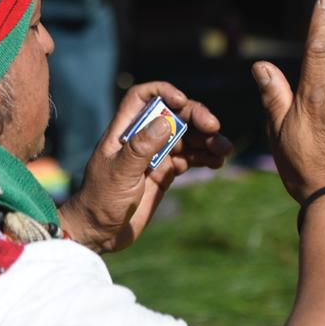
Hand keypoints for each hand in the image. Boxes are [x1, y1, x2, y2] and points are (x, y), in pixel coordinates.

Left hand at [60, 82, 232, 252]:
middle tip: (214, 128)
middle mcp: (141, 139)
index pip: (142, 98)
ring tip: (224, 150)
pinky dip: (204, 157)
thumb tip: (165, 121)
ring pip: (185, 137)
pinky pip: (188, 158)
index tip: (182, 101)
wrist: (100, 233)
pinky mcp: (164, 173)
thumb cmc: (101, 201)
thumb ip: (141, 148)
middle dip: (195, 117)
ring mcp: (154, 156)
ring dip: (206, 140)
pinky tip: (217, 162)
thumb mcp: (120, 175)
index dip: (163, 92)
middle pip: (172, 115)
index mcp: (124, 132)